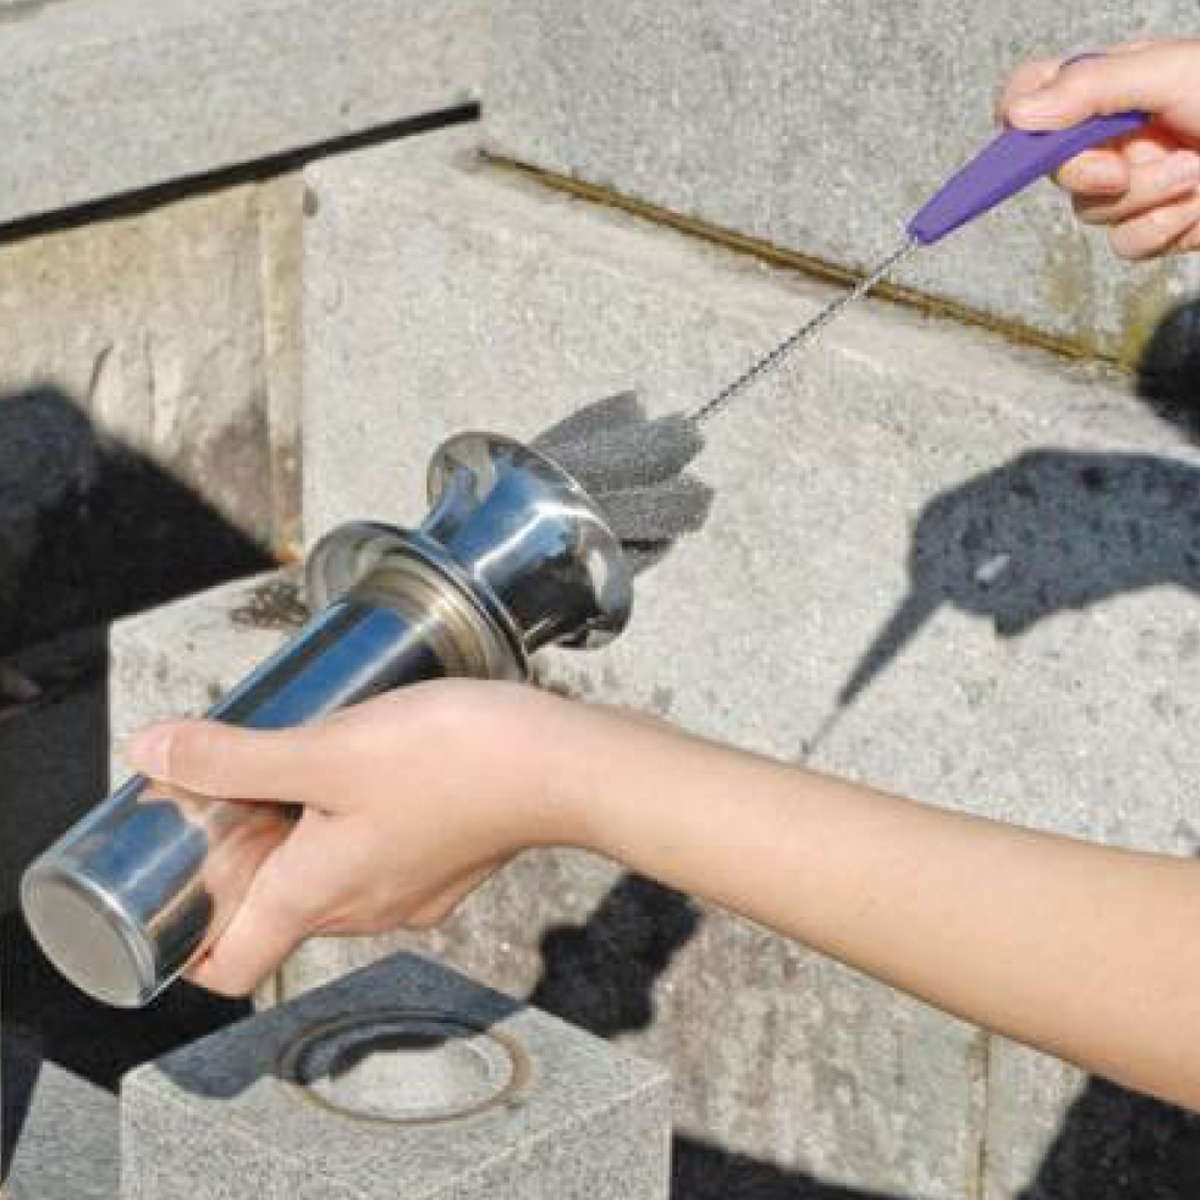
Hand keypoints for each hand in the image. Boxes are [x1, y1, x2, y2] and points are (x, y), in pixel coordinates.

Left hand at [126, 680, 577, 996]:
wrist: (561, 765)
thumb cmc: (452, 759)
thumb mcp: (327, 749)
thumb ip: (236, 756)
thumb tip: (151, 750)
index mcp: (319, 894)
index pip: (228, 968)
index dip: (185, 940)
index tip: (169, 881)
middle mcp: (362, 910)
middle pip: (275, 916)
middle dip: (240, 863)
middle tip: (229, 792)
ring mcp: (410, 894)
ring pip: (326, 885)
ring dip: (298, 839)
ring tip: (296, 767)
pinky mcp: (445, 866)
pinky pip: (374, 862)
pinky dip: (350, 829)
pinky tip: (364, 771)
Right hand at [1000, 40, 1199, 258]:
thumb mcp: (1173, 75)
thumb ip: (1092, 88)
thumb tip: (1017, 113)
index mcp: (1116, 85)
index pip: (1035, 93)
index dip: (1019, 116)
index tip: (1024, 134)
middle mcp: (1118, 134)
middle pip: (1054, 167)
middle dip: (1091, 173)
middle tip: (1123, 169)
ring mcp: (1135, 184)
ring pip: (1090, 211)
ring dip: (1144, 199)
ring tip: (1195, 174)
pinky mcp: (1156, 227)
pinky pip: (1125, 244)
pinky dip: (1163, 230)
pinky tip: (1198, 208)